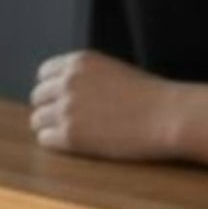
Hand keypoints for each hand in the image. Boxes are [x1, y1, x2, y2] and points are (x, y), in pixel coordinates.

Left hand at [29, 49, 180, 161]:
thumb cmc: (151, 97)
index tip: (61, 101)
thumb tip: (66, 91)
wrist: (170, 116)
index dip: (52, 89)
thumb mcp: (112, 71)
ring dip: (50, 127)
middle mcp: (66, 81)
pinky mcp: (71, 135)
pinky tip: (72, 146)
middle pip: (38, 97)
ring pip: (37, 119)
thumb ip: (86, 77)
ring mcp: (66, 108)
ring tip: (69, 135)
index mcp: (77, 62)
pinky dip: (55, 143)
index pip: (44, 74)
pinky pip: (46, 139)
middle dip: (49, 108)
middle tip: (65, 122)